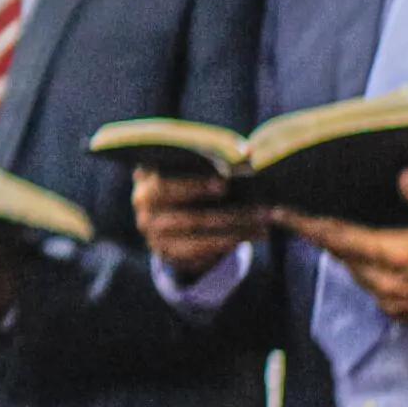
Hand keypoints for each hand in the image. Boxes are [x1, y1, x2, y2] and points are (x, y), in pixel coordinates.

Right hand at [133, 169, 268, 281]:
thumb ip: (206, 163)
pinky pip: (200, 252)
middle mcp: (144, 211)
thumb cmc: (183, 183)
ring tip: (264, 225)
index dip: (195, 185)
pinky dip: (227, 244)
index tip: (225, 183)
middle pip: (188, 216)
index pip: (165, 185)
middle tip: (260, 211)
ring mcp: (154, 235)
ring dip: (236, 231)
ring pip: (200, 238)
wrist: (164, 216)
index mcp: (145, 183)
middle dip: (227, 214)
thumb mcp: (185, 171)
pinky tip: (250, 236)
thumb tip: (247, 153)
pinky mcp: (167, 254)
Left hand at [274, 169, 407, 322]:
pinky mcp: (406, 315)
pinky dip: (368, 272)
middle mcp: (387, 283)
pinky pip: (374, 289)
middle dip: (321, 234)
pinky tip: (374, 259)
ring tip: (336, 232)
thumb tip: (402, 175)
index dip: (302, 223)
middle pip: (340, 254)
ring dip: (345, 253)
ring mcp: (396, 303)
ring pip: (355, 272)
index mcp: (394, 256)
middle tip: (301, 215)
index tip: (274, 211)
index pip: (334, 236)